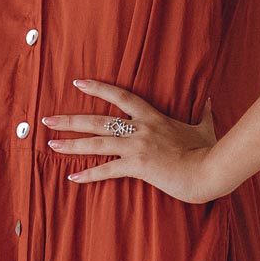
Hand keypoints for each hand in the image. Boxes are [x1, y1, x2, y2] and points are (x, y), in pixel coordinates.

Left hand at [42, 80, 227, 202]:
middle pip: (98, 120)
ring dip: (71, 144)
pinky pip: (107, 170)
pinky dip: (88, 174)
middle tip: (48, 119)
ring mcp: (137, 147)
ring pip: (97, 143)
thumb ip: (204, 113)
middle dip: (70, 119)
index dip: (98, 88)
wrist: (210, 169)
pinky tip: (72, 177)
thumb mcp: (206, 127)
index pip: (120, 96)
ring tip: (51, 145)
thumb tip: (211, 99)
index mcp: (153, 117)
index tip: (78, 83)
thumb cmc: (209, 150)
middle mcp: (140, 128)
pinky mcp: (137, 166)